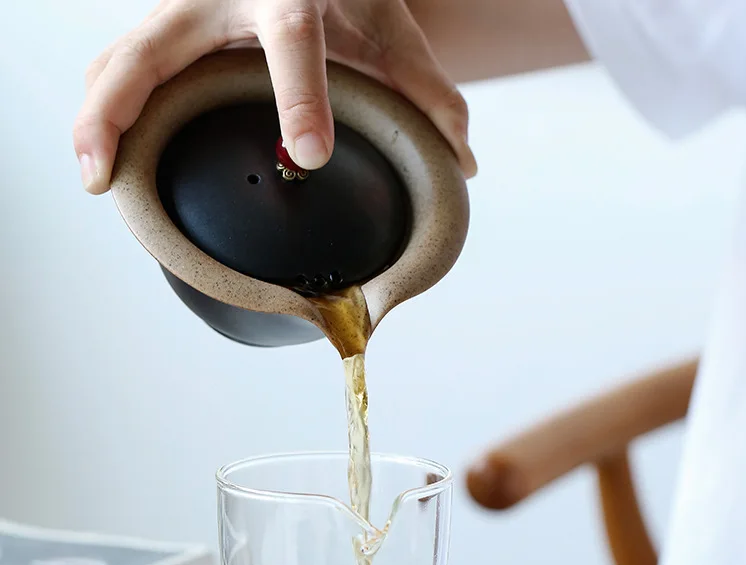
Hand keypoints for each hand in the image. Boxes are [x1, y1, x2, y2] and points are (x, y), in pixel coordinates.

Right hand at [74, 0, 476, 193]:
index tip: (308, 155)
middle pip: (151, 50)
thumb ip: (430, 96)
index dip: (300, 99)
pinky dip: (106, 108)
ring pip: (118, 58)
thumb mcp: (391, 33)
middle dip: (119, 113)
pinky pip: (121, 65)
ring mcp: (186, 12)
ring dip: (96, 118)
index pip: (292, 41)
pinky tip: (104, 154)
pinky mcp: (170, 27)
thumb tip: (464, 163)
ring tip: (94, 180)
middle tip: (105, 179)